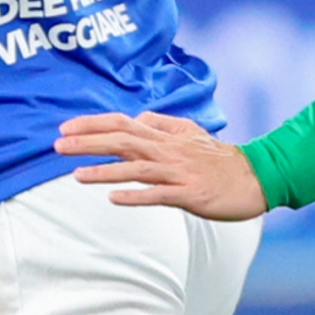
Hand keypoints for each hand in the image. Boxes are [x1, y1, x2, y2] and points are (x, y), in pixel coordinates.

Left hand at [57, 111, 267, 219]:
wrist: (256, 177)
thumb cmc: (221, 160)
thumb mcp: (192, 133)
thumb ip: (165, 123)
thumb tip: (139, 116)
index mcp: (167, 136)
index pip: (123, 124)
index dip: (93, 124)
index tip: (65, 128)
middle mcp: (168, 151)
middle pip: (123, 141)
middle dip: (88, 142)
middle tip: (58, 146)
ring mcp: (178, 172)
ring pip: (136, 168)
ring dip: (105, 170)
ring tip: (77, 175)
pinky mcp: (189, 194)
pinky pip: (158, 195)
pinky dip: (136, 196)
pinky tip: (114, 198)